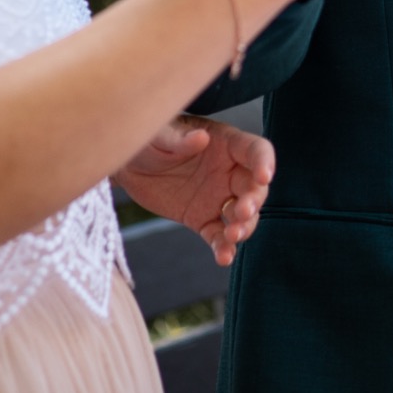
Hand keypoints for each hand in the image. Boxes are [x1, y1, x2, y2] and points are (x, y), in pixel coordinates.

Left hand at [113, 116, 275, 265]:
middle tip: (242, 212)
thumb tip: (201, 138)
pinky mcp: (202, 219)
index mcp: (226, 144)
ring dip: (244, 227)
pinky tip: (223, 258)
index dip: (265, 162)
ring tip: (232, 236)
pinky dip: (223, 247)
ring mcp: (218, 198)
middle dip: (253, 201)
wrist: (128, 165)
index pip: (256, 150)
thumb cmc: (148, 139)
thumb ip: (180, 138)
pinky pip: (218, 235)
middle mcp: (229, 171)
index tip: (265, 176)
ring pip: (242, 216)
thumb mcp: (159, 134)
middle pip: (254, 187)